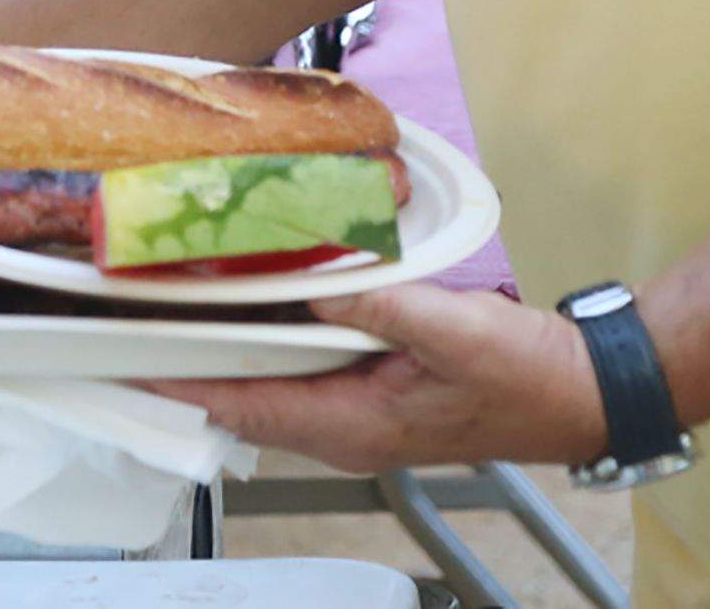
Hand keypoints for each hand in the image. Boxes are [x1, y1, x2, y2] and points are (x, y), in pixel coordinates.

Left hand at [146, 285, 607, 473]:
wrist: (580, 391)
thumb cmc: (524, 375)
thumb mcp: (450, 328)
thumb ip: (378, 304)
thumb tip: (311, 280)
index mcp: (352, 425)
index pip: (244, 406)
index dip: (183, 382)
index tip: (128, 358)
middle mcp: (344, 429)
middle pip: (244, 398)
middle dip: (190, 362)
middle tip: (135, 315)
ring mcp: (358, 414)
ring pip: (270, 384)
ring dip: (228, 349)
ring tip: (175, 304)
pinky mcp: (374, 391)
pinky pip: (303, 369)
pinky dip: (270, 340)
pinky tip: (255, 301)